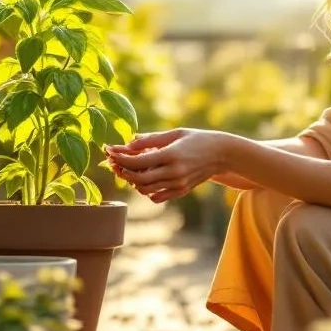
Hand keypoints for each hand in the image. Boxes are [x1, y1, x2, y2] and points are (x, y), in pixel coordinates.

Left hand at [104, 128, 231, 203]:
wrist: (221, 154)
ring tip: (126, 169)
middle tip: (113, 162)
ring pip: (145, 189)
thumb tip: (128, 143)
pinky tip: (144, 178)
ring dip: (132, 181)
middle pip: (138, 178)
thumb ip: (150, 140)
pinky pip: (156, 197)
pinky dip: (145, 190)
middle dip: (122, 170)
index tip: (109, 151)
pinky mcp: (180, 192)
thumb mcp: (174, 134)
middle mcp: (174, 172)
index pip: (138, 161)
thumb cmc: (196, 139)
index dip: (120, 157)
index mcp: (172, 155)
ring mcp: (178, 185)